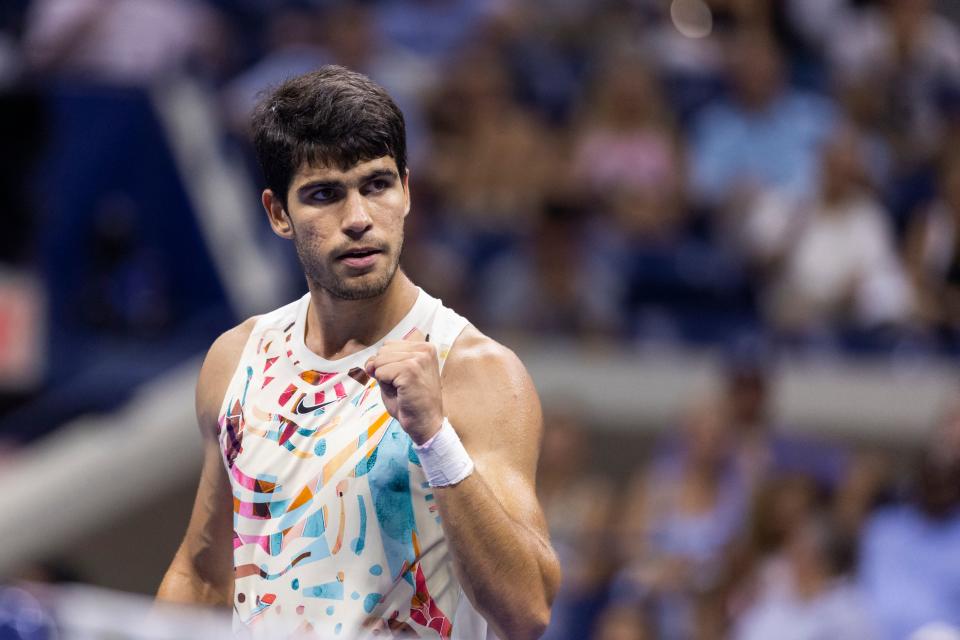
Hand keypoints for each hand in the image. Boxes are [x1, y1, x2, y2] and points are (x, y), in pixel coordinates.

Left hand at [364, 329, 443, 444]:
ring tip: (402, 390)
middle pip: (382, 351)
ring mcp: (418, 359)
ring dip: (384, 379)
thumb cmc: (411, 402)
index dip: (386, 364)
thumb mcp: (395, 377)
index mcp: (424, 347)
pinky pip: (380, 372)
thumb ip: (381, 365)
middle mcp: (424, 349)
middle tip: (402, 387)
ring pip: (379, 361)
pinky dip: (385, 385)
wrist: (426, 424)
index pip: (388, 346)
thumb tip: (369, 363)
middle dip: (384, 370)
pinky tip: (401, 393)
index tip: (402, 380)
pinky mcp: (410, 371)